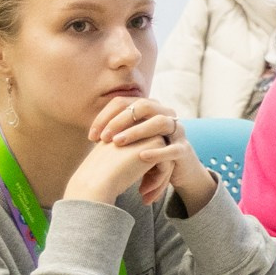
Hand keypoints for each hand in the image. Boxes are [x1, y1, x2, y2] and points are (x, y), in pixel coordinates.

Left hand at [85, 96, 213, 210]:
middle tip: (104, 138)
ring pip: (159, 122)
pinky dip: (157, 152)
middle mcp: (165, 115)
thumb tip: (94, 134)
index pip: (125, 102)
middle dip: (120, 120)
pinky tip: (142, 157)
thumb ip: (119, 134)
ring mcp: (177, 131)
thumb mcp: (134, 141)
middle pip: (143, 106)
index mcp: (150, 110)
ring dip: (137, 131)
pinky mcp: (183, 150)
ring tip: (118, 144)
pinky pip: (172, 148)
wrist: (179, 171)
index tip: (92, 136)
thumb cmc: (150, 154)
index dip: (106, 116)